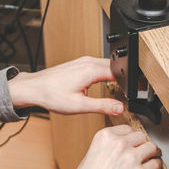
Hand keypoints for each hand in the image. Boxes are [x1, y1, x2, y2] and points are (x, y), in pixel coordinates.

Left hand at [8, 56, 123, 114]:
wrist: (33, 88)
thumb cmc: (51, 95)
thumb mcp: (80, 106)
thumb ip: (102, 106)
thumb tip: (119, 107)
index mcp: (91, 70)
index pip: (119, 72)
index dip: (129, 82)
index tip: (135, 91)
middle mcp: (88, 62)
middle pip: (115, 66)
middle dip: (125, 77)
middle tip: (130, 91)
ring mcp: (83, 61)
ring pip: (107, 65)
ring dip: (116, 74)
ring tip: (120, 88)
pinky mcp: (80, 63)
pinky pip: (99, 65)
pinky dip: (106, 73)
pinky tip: (105, 82)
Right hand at [70, 125, 161, 168]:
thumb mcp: (91, 153)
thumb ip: (107, 146)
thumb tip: (121, 147)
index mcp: (105, 136)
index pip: (127, 129)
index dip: (132, 137)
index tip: (134, 141)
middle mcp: (119, 143)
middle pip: (141, 136)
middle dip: (142, 143)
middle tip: (143, 150)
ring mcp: (131, 158)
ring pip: (151, 147)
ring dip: (153, 152)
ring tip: (153, 156)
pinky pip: (156, 164)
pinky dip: (157, 165)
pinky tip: (154, 167)